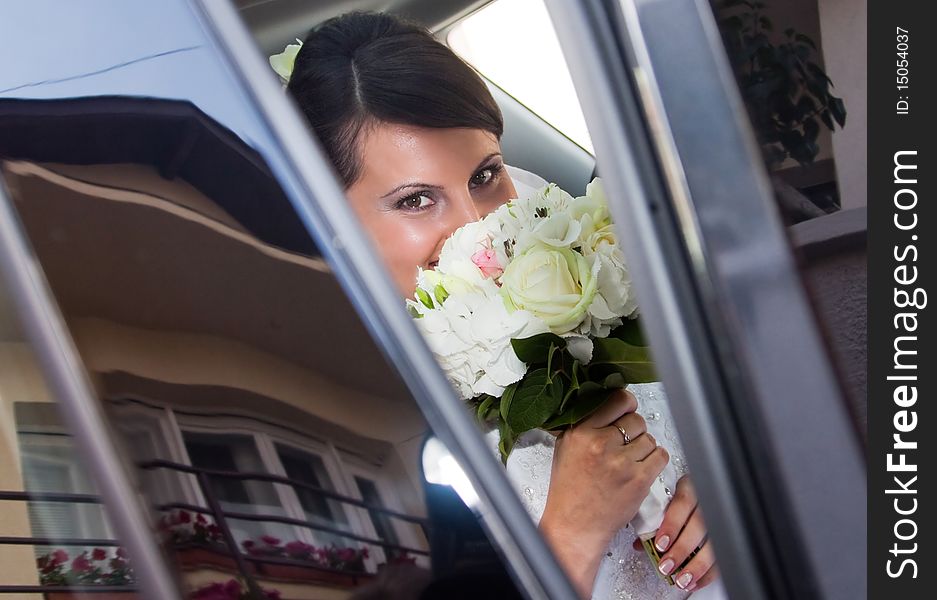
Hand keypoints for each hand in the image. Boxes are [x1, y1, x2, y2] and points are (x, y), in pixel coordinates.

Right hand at [538, 389, 668, 598]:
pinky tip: (642, 468)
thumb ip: (585, 425)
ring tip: (630, 461)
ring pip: (650, 439)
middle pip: (637, 420)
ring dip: (644, 448)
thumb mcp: (566, 448)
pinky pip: (660, 456)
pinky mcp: (638, 480)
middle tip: (626, 443)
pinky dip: (655, 460)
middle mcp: (601, 444)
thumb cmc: (569, 491)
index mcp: (581, 432)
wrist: (575, 525)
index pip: (618, 400)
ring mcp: (621, 462)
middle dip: (634, 431)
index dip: (627, 405)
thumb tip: (608, 406)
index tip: (627, 411)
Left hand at [652, 475, 718, 591]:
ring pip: (714, 542)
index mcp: (690, 488)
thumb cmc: (679, 501)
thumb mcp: (666, 503)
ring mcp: (720, 518)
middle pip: (699, 525)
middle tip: (666, 565)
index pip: (683, 503)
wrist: (698, 496)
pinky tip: (695, 581)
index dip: (672, 525)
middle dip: (681, 549)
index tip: (660, 543)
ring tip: (682, 579)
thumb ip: (655, 521)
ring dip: (697, 565)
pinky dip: (709, 573)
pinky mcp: (727, 536)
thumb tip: (641, 544)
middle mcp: (707, 501)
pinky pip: (722, 556)